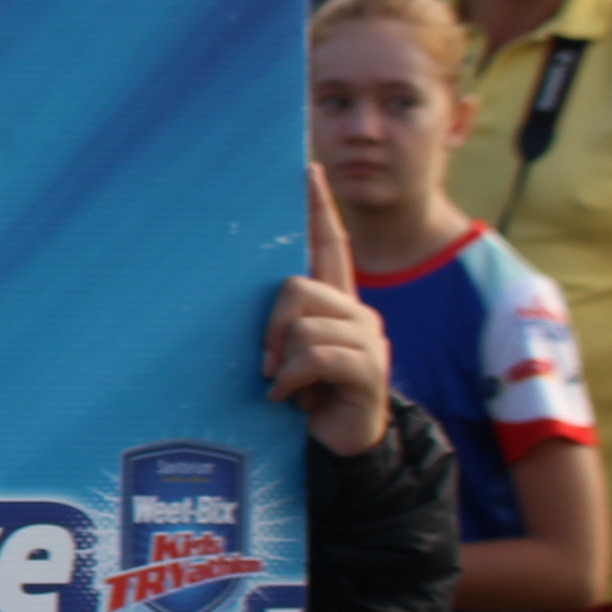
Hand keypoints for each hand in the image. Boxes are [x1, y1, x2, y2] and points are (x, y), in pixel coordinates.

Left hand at [267, 167, 389, 456]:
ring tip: (288, 386)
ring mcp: (367, 338)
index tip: (307, 168)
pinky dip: (290, 382)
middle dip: (269, 327)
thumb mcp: (285, 352)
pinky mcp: (370, 368)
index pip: (330, 243)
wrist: (342, 442)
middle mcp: (355, 311)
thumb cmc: (306, 394)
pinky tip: (291, 400)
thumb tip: (242, 296)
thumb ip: (277, 322)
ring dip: (280, 363)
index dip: (319, 207)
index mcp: (335, 301)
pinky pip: (313, 357)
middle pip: (295, 286)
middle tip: (267, 365)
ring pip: (301, 326)